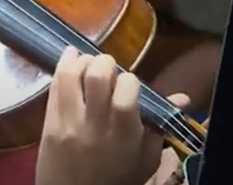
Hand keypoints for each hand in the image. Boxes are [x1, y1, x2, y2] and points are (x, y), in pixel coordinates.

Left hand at [36, 47, 190, 184]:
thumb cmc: (117, 181)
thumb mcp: (146, 161)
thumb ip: (159, 127)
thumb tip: (183, 98)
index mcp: (124, 136)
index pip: (126, 91)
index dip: (129, 79)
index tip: (129, 83)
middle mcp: (95, 126)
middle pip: (97, 76)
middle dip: (105, 62)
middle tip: (109, 67)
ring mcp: (68, 123)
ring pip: (71, 76)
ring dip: (82, 61)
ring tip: (89, 61)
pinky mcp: (49, 123)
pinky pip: (54, 87)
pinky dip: (63, 67)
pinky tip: (70, 59)